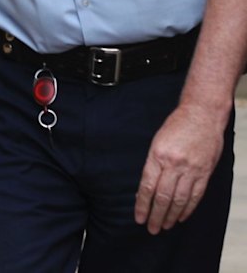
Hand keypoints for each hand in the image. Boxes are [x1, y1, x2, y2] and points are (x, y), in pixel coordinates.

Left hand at [134, 102, 224, 233]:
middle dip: (156, 215)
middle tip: (151, 228)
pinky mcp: (204, 172)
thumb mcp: (157, 141)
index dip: (142, 204)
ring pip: (179, 200)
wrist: (202, 115)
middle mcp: (174, 164)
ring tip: (165, 226)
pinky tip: (181, 217)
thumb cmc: (177, 125)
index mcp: (158, 154)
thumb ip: (153, 164)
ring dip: (171, 216)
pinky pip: (195, 196)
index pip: (147, 186)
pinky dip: (188, 209)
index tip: (139, 217)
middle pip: (163, 197)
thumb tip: (146, 188)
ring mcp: (191, 169)